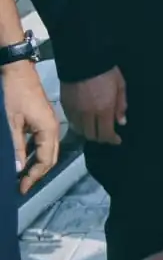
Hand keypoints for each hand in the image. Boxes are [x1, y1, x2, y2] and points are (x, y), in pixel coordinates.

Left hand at [3, 61, 58, 193]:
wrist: (17, 70)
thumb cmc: (14, 95)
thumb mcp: (11, 123)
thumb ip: (16, 147)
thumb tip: (18, 170)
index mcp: (49, 130)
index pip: (46, 160)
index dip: (34, 177)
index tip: (21, 189)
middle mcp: (53, 128)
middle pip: (50, 157)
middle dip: (37, 173)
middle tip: (21, 186)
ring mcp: (49, 123)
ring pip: (47, 150)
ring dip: (36, 164)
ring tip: (22, 176)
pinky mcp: (42, 119)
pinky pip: (42, 141)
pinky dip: (34, 153)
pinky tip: (23, 157)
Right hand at [62, 66, 126, 145]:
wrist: (83, 59)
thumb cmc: (106, 72)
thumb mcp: (120, 86)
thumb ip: (121, 106)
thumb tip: (121, 122)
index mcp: (103, 110)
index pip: (106, 134)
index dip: (112, 140)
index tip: (117, 140)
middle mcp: (87, 114)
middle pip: (91, 135)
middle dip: (100, 138)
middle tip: (107, 135)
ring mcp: (74, 111)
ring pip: (80, 130)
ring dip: (88, 133)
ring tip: (96, 129)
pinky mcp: (65, 106)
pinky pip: (71, 122)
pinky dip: (78, 125)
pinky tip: (84, 122)